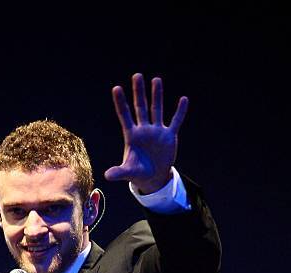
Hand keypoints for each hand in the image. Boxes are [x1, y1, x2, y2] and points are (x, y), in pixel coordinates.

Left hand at [105, 74, 187, 193]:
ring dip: (157, 95)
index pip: (125, 116)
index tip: (116, 88)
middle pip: (140, 107)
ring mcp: (157, 131)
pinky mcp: (169, 136)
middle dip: (139, 92)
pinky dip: (180, 112)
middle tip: (137, 75)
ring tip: (156, 80)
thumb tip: (107, 176)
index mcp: (132, 136)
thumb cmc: (138, 173)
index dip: (121, 103)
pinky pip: (176, 121)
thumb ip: (118, 172)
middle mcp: (144, 130)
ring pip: (156, 109)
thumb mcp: (128, 172)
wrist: (153, 178)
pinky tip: (183, 99)